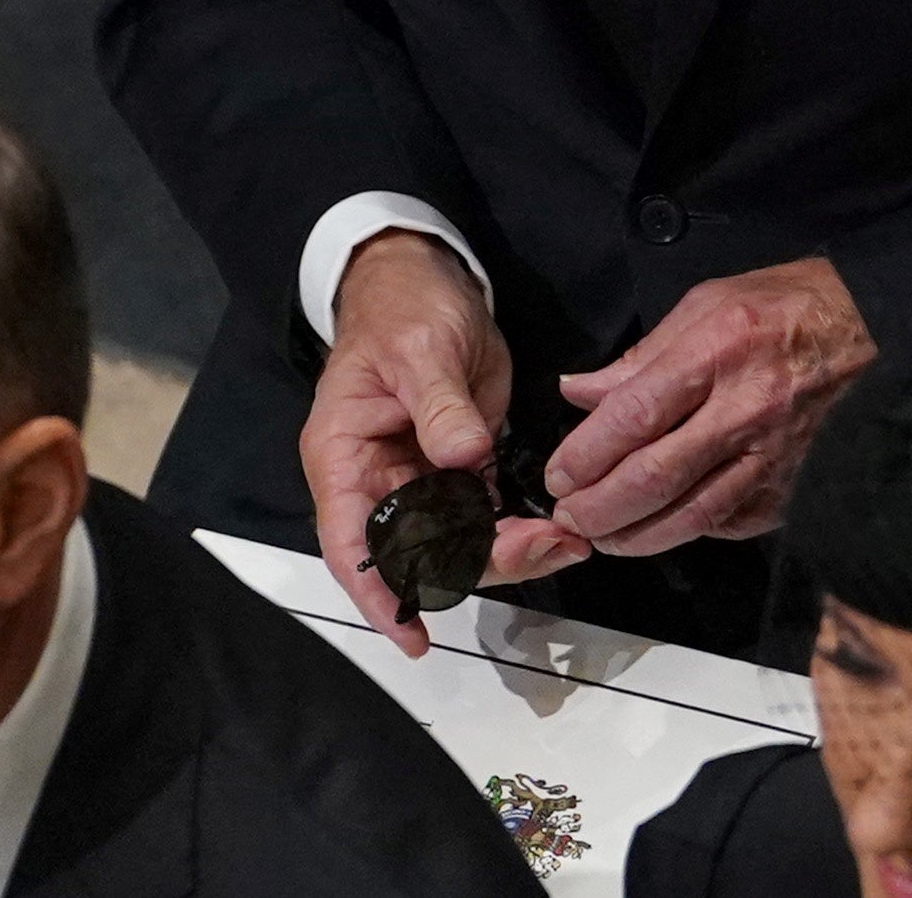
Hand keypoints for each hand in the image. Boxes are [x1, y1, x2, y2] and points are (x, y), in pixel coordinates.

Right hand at [306, 231, 587, 656]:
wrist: (428, 279)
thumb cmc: (402, 309)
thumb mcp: (419, 349)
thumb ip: (439, 407)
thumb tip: (463, 458)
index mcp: (344, 458)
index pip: (350, 543)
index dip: (377, 595)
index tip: (413, 633)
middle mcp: (378, 481)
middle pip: (418, 553)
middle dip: (479, 563)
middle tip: (546, 545)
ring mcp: (422, 479)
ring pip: (459, 542)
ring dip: (510, 550)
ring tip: (567, 538)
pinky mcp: (461, 468)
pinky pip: (485, 516)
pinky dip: (519, 528)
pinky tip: (558, 526)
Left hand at [543, 257, 874, 558]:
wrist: (879, 330)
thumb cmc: (789, 306)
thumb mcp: (708, 302)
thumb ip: (642, 356)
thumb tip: (580, 392)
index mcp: (719, 351)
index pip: (635, 416)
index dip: (587, 454)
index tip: (559, 473)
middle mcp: (747, 409)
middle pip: (654, 478)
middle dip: (598, 507)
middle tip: (570, 514)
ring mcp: (774, 456)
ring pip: (690, 517)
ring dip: (634, 536)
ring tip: (603, 534)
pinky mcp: (794, 488)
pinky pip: (730, 524)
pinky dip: (689, 531)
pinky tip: (665, 526)